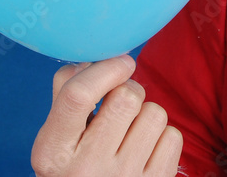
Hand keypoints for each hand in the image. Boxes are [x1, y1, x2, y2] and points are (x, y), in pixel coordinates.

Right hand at [31, 54, 182, 175]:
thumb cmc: (74, 168)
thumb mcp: (56, 139)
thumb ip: (66, 95)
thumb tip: (93, 59)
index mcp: (53, 152)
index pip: (78, 95)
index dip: (106, 69)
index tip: (121, 62)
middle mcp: (86, 169)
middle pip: (126, 97)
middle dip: (129, 90)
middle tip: (120, 104)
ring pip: (154, 113)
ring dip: (146, 114)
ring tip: (131, 132)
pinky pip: (173, 136)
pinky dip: (162, 137)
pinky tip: (145, 151)